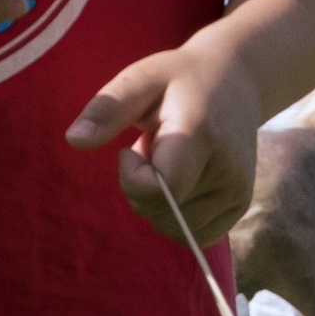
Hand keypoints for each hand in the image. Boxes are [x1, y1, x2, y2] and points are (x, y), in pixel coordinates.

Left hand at [67, 26, 263, 245]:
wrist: (236, 80)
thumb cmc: (178, 79)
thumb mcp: (140, 79)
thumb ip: (107, 109)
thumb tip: (73, 140)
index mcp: (200, 135)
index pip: (159, 189)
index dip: (132, 177)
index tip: (130, 147)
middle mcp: (227, 169)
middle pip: (162, 213)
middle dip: (142, 187)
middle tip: (154, 147)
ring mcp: (238, 190)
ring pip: (175, 228)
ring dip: (160, 202)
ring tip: (172, 160)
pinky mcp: (241, 205)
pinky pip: (196, 236)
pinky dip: (178, 216)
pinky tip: (185, 180)